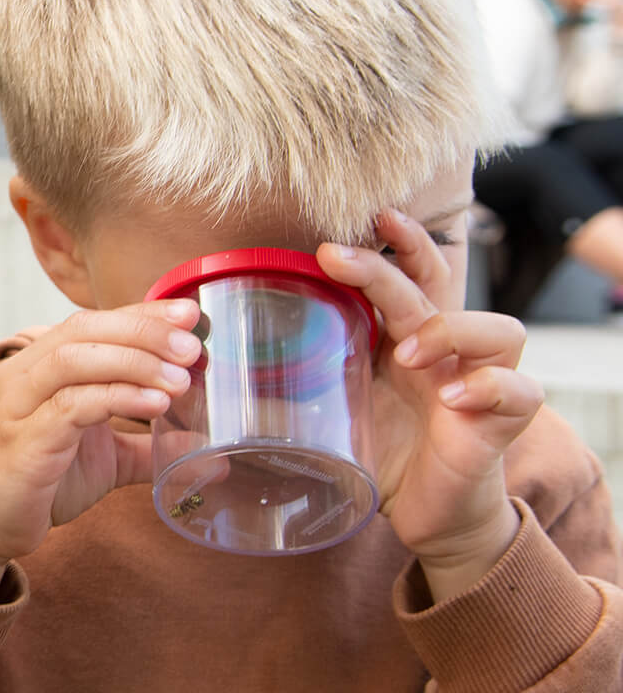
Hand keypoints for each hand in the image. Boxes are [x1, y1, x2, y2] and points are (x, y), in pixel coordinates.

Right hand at [0, 301, 202, 598]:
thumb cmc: (36, 483)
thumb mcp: (103, 460)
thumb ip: (147, 448)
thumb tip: (206, 448)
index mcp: (40, 367)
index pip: (93, 323)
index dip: (142, 313)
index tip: (190, 314)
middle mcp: (24, 375)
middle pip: (84, 329)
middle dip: (143, 330)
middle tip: (192, 347)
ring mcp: (18, 405)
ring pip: (75, 359)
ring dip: (134, 361)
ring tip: (181, 379)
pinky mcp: (22, 440)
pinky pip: (71, 405)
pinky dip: (117, 398)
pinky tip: (154, 405)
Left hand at [316, 211, 542, 601]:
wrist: (426, 514)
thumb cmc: (379, 452)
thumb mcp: (332, 409)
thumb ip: (288, 383)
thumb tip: (213, 367)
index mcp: (407, 338)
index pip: (413, 273)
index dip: (399, 242)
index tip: (368, 218)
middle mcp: (447, 351)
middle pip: (436, 288)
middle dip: (391, 264)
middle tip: (338, 258)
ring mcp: (479, 384)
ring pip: (499, 330)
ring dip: (449, 330)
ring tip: (405, 353)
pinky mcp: (500, 424)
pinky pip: (518, 390)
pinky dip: (490, 387)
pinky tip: (453, 398)